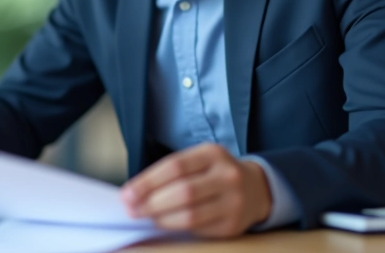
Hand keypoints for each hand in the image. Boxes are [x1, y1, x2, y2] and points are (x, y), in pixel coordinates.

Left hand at [120, 143, 271, 237]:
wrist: (256, 189)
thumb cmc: (215, 173)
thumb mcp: (199, 160)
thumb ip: (172, 173)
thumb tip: (136, 192)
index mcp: (213, 154)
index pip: (174, 167)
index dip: (147, 182)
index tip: (128, 193)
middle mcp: (227, 176)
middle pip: (182, 192)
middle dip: (151, 202)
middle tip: (132, 208)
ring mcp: (233, 201)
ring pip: (190, 215)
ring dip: (161, 218)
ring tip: (146, 217)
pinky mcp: (233, 225)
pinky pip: (198, 229)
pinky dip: (176, 227)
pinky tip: (165, 223)